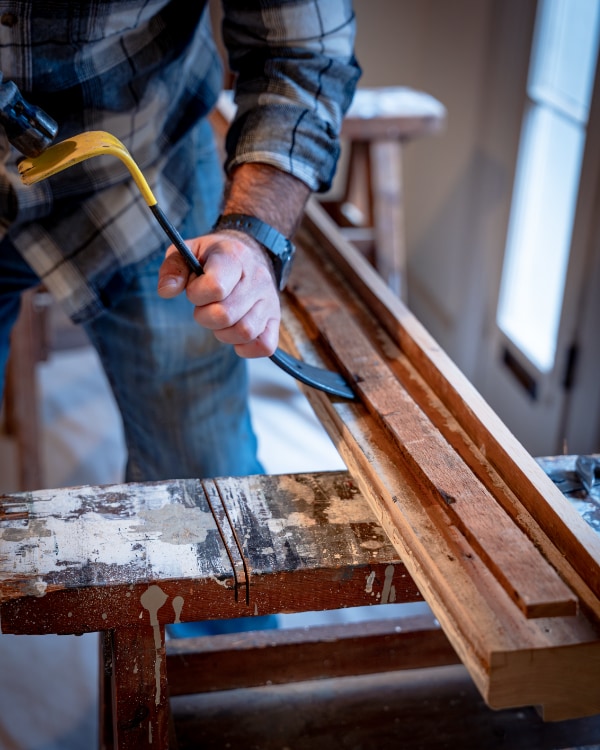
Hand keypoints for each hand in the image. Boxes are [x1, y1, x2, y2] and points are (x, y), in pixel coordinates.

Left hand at [157, 230, 280, 357]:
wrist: (251, 251)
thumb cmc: (214, 257)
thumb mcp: (189, 251)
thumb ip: (173, 269)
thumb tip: (166, 291)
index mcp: (234, 257)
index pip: (215, 287)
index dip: (196, 295)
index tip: (195, 290)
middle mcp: (257, 278)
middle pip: (225, 315)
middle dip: (205, 317)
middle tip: (205, 306)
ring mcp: (269, 300)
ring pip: (244, 332)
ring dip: (223, 333)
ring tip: (220, 319)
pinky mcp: (275, 318)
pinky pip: (264, 346)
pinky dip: (247, 348)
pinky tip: (235, 333)